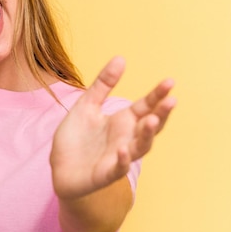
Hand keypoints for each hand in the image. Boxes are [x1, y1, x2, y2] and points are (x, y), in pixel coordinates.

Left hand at [50, 57, 175, 198]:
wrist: (59, 168)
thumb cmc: (76, 138)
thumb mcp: (87, 105)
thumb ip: (103, 84)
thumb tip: (121, 58)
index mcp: (123, 121)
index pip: (145, 106)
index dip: (157, 95)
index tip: (170, 82)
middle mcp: (126, 138)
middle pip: (150, 126)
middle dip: (161, 114)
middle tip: (171, 100)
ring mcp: (118, 157)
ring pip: (140, 147)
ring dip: (147, 135)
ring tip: (151, 121)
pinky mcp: (105, 174)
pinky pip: (118, 168)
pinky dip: (122, 160)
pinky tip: (123, 150)